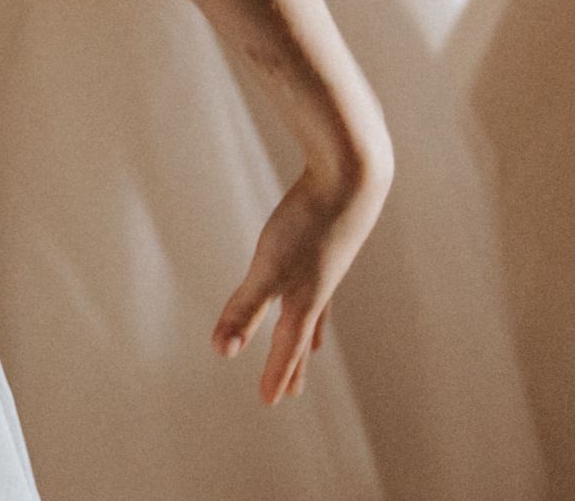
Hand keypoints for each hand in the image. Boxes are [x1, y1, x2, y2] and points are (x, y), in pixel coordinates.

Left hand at [211, 145, 385, 405]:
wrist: (353, 173)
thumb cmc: (309, 221)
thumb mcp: (268, 266)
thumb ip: (245, 308)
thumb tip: (221, 352)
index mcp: (305, 299)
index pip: (287, 346)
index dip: (277, 374)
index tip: (269, 401)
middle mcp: (320, 286)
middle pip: (304, 334)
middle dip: (296, 363)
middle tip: (294, 390)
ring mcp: (329, 262)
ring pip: (318, 306)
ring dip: (311, 330)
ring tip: (315, 345)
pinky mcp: (330, 236)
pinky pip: (323, 276)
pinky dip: (318, 291)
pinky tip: (320, 277)